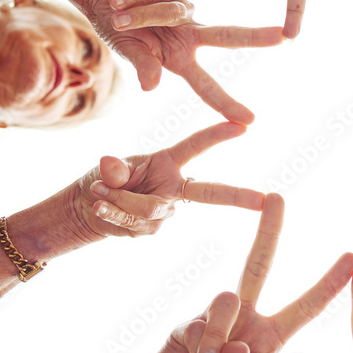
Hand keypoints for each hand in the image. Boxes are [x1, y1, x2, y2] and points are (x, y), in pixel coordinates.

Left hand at [73, 122, 263, 240]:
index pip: (197, 146)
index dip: (218, 135)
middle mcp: (174, 185)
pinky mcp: (154, 228)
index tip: (242, 125)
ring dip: (119, 202)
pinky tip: (102, 209)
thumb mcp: (106, 169)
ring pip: (149, 209)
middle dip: (238, 196)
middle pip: (210, 192)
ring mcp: (167, 209)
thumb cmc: (104, 181)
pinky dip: (114, 215)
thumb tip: (109, 165)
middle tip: (262, 200)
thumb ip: (113, 170)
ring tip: (98, 193)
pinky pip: (136, 223)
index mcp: (169, 162)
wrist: (90, 210)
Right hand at [85, 0, 282, 123]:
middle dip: (254, 36)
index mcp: (180, 60)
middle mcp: (190, 35)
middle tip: (283, 37)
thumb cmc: (118, 29)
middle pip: (227, 36)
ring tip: (117, 15)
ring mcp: (185, 11)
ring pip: (170, 12)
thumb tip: (151, 87)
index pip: (206, 86)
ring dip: (138, 15)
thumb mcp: (128, 50)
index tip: (250, 121)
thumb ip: (143, 66)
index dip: (226, 103)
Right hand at [133, 194, 352, 352]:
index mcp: (269, 338)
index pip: (305, 308)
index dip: (328, 284)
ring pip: (225, 303)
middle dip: (268, 232)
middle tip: (277, 198)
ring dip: (219, 344)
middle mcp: (244, 320)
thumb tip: (236, 346)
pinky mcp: (184, 326)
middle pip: (257, 267)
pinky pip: (198, 327)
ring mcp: (213, 320)